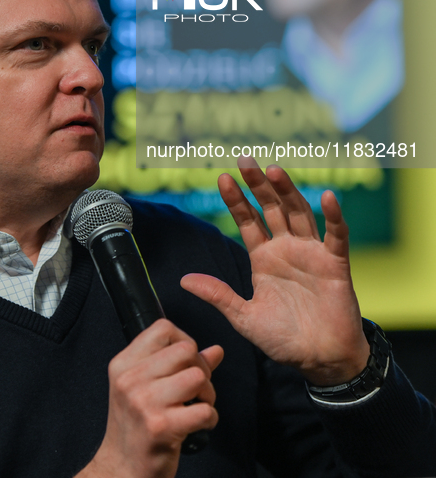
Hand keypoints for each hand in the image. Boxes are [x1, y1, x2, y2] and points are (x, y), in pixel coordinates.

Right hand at [77, 318, 222, 477]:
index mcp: (124, 364)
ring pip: (198, 377)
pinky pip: (204, 410)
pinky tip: (199, 425)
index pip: (164, 329)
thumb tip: (216, 350)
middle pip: (186, 350)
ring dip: (207, 394)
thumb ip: (178, 365)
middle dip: (200, 368)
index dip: (184, 341)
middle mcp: (130, 379)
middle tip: (196, 389)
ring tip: (197, 407)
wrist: (121, 469)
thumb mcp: (145, 388)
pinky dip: (210, 418)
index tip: (185, 363)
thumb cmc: (136, 427)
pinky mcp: (161, 427)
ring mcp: (144, 402)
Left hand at [180, 160, 368, 386]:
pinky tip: (327, 197)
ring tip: (274, 169)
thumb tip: (184, 280)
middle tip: (245, 160)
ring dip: (288, 191)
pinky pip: (336, 236)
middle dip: (258, 185)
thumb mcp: (244, 317)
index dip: (236, 200)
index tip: (222, 178)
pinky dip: (334, 216)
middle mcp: (286, 249)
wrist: (321, 361)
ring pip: (299, 213)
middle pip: (271, 208)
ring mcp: (311, 253)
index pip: (247, 220)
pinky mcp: (336, 264)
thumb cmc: (284, 339)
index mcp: (263, 258)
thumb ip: (219, 295)